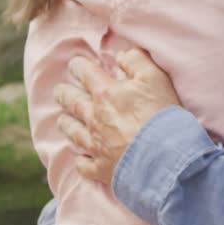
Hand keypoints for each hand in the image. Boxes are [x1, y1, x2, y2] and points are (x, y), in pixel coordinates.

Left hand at [54, 48, 180, 187]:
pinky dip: (81, 161)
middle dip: (64, 94)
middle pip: (72, 102)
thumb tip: (120, 55)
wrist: (164, 158)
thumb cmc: (161, 115)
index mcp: (105, 93)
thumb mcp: (155, 77)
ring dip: (66, 124)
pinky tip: (81, 158)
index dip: (78, 66)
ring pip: (73, 132)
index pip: (84, 73)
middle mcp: (94, 117)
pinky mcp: (101, 168)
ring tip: (62, 120)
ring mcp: (95, 145)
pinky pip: (84, 165)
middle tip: (59, 91)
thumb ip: (136, 61)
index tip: (75, 64)